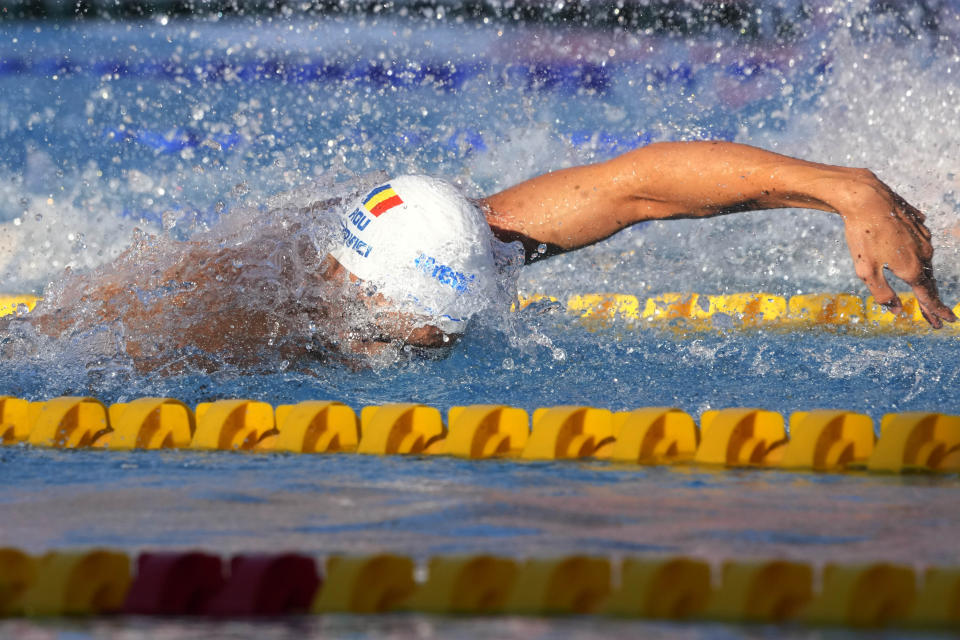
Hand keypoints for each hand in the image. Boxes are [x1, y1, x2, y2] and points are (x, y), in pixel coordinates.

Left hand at [835, 170, 955, 327]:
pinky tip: (915, 254)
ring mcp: (922, 236)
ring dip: (925, 277)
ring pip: (925, 260)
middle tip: (936, 318)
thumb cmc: (863, 235)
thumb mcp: (865, 270)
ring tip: (926, 290)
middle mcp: (923, 253)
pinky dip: (918, 252)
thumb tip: (896, 311)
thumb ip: (882, 293)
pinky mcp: (916, 223)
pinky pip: (920, 241)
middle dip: (932, 301)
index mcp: (911, 268)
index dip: (935, 311)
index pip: (928, 295)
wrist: (867, 198)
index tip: (945, 321)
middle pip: (928, 281)